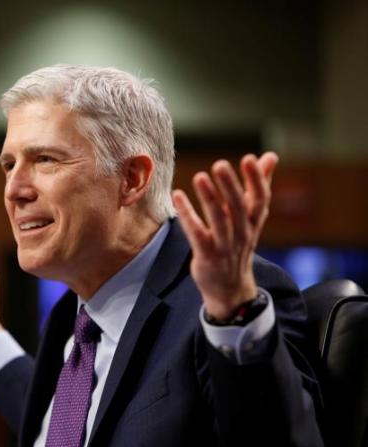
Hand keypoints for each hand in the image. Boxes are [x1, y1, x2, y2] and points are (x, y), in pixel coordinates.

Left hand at [172, 152, 277, 320]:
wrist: (230, 288)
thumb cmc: (238, 243)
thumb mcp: (251, 217)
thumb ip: (258, 185)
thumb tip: (270, 156)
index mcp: (254, 222)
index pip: (260, 199)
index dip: (256, 180)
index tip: (250, 159)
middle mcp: (242, 233)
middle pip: (239, 208)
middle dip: (231, 186)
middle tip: (220, 164)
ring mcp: (224, 246)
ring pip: (219, 220)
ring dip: (209, 198)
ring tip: (200, 177)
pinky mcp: (207, 256)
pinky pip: (196, 233)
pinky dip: (187, 214)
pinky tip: (177, 195)